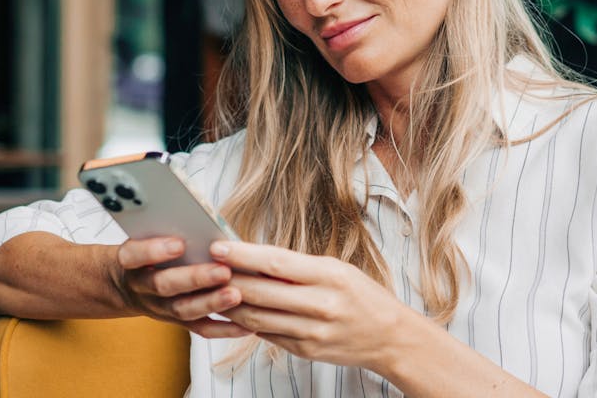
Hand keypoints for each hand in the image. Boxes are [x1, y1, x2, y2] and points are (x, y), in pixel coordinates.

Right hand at [115, 236, 251, 338]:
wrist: (129, 285)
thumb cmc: (149, 251)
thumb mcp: (148, 235)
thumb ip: (171, 229)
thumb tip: (206, 222)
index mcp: (131, 261)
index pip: (134, 255)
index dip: (154, 251)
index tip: (179, 244)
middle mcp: (143, 287)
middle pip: (164, 285)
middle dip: (195, 278)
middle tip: (223, 271)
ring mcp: (160, 307)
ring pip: (183, 309)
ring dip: (211, 303)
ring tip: (236, 294)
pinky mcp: (178, 321)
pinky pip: (200, 328)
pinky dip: (224, 328)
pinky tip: (246, 325)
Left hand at [212, 241, 428, 372]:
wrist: (391, 337)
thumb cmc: (364, 297)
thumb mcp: (338, 271)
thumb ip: (299, 268)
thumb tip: (255, 258)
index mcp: (331, 277)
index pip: (277, 263)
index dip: (243, 254)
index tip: (218, 246)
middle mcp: (321, 305)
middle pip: (261, 291)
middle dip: (228, 279)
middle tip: (205, 267)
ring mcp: (311, 331)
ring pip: (257, 316)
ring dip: (231, 302)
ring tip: (213, 288)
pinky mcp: (305, 350)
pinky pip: (266, 334)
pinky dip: (249, 321)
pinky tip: (238, 310)